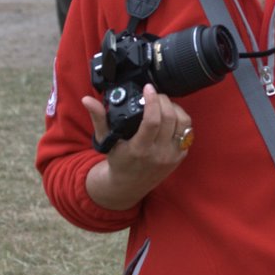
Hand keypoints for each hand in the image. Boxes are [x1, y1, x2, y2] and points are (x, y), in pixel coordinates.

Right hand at [83, 84, 192, 210]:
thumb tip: (87, 100)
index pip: (152, 121)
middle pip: (169, 118)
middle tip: (154, 94)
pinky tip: (170, 116)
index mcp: (139, 150)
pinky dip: (181, 120)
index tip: (148, 88)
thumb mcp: (106, 141)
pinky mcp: (180, 156)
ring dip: (175, 108)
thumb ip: (98, 119)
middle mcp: (159, 154)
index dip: (152, 101)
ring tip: (163, 103)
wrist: (129, 186)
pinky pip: (188, 132)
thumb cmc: (118, 161)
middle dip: (163, 100)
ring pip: (183, 123)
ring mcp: (172, 156)